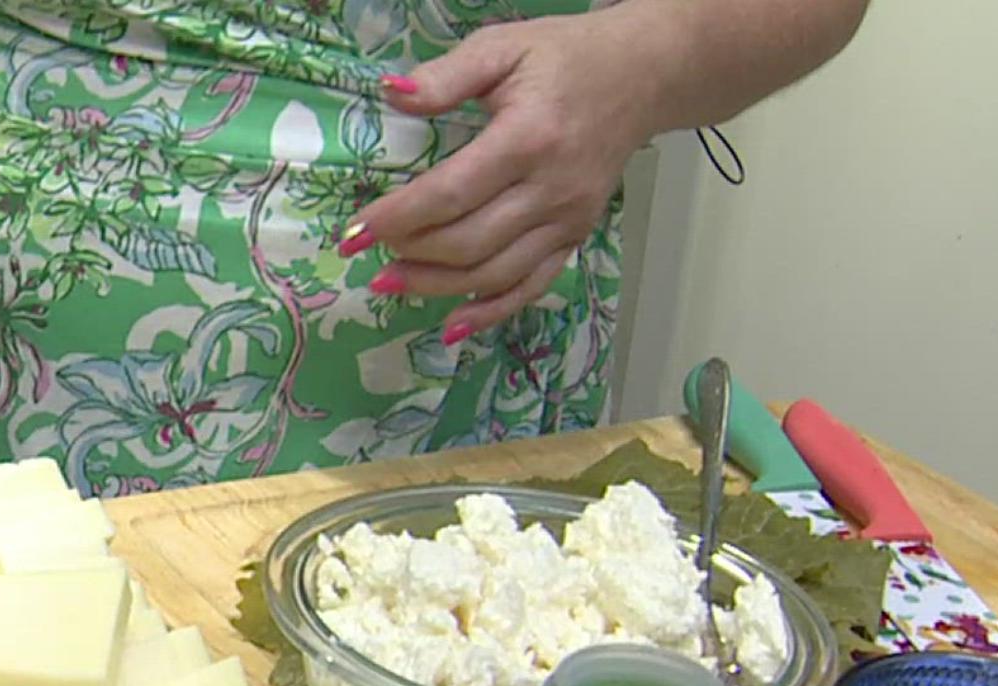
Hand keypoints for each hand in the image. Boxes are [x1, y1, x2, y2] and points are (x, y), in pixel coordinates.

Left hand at [341, 10, 660, 343]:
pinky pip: (530, 286)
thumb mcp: (503, 46)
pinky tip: (451, 327)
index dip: (398, 218)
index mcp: (528, 139)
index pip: (452, 192)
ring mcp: (568, 220)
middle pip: (469, 242)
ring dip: (436, 286)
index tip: (355, 231)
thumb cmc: (564, 58)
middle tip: (370, 251)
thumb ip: (446, 76)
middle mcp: (551, 188)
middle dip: (410, 253)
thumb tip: (390, 96)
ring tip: (390, 283)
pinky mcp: (576, 237)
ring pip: (494, 273)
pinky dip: (490, 312)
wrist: (642, 76)